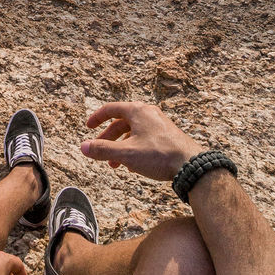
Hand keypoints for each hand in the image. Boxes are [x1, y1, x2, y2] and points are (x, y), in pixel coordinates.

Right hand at [81, 102, 203, 179]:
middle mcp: (149, 113)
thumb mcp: (126, 153)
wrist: (191, 164)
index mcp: (137, 111)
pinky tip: (134, 165)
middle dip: (109, 139)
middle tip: (100, 152)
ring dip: (121, 147)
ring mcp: (159, 124)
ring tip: (116, 164)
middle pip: (121, 123)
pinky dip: (135, 148)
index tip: (88, 127)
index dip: (97, 118)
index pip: (110, 109)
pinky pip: (145, 138)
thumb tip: (83, 147)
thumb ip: (103, 150)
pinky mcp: (167, 135)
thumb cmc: (159, 155)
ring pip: (134, 132)